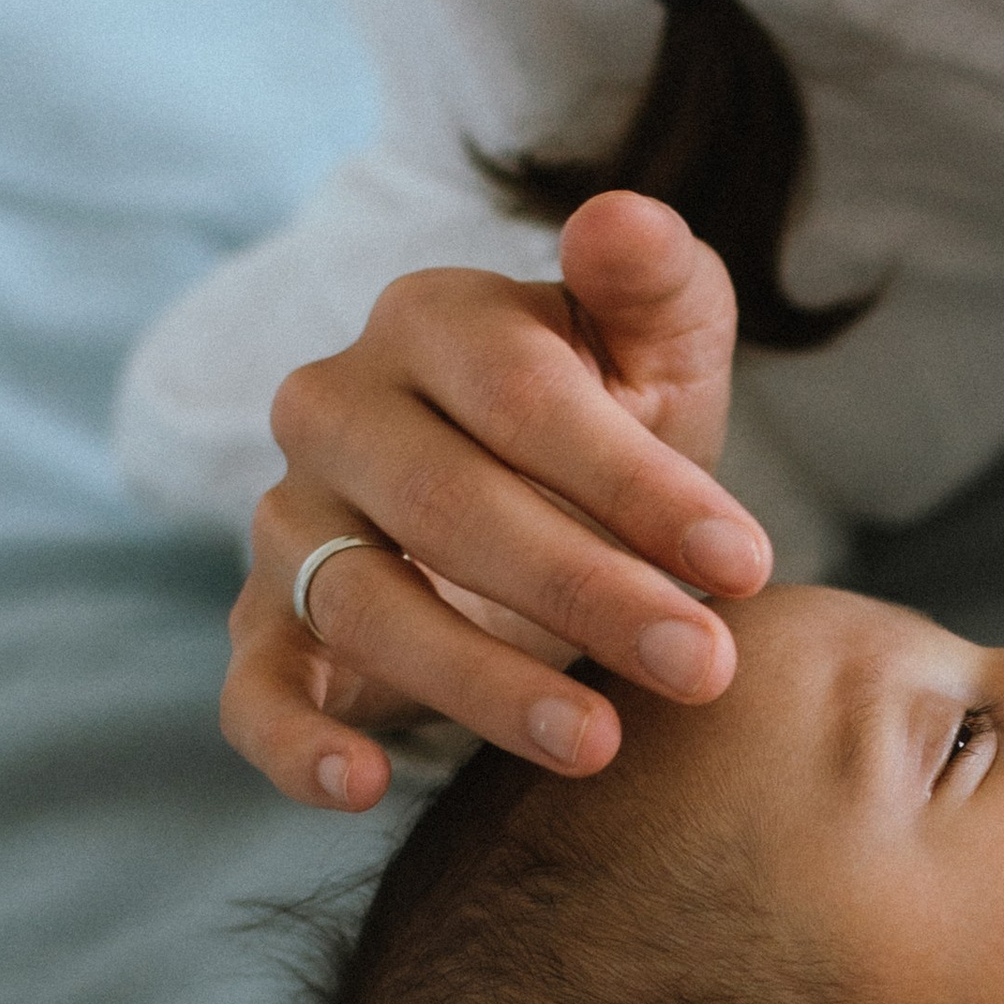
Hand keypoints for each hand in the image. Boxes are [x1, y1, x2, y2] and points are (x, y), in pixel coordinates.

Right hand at [223, 189, 771, 811]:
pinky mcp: (265, 627)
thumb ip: (653, 281)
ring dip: (482, 683)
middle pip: (450, 504)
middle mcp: (336, 409)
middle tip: (704, 668)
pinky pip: (257, 690)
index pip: (525, 397)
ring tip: (600, 743)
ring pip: (367, 604)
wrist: (532, 501)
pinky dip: (298, 744)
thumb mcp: (655, 346)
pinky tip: (367, 787)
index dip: (635, 482)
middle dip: (586, 592)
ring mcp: (289, 521)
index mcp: (431, 319)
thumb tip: (621, 217)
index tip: (745, 564)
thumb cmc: (609, 414)